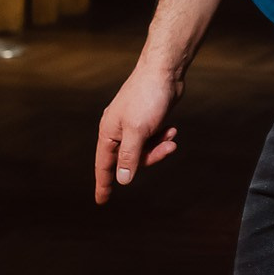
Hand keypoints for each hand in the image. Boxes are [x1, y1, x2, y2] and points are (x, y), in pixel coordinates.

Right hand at [94, 57, 181, 202]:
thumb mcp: (138, 131)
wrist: (163, 72)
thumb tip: (122, 180)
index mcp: (109, 133)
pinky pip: (152, 140)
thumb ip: (130, 157)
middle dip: (150, 158)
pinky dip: (163, 138)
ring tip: (171, 135)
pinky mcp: (147, 121)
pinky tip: (171, 129)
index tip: (101, 202)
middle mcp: (118, 131)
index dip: (103, 184)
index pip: (103, 165)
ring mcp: (133, 126)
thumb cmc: (147, 98)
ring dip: (159, 147)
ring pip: (144, 151)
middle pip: (129, 161)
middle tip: (166, 148)